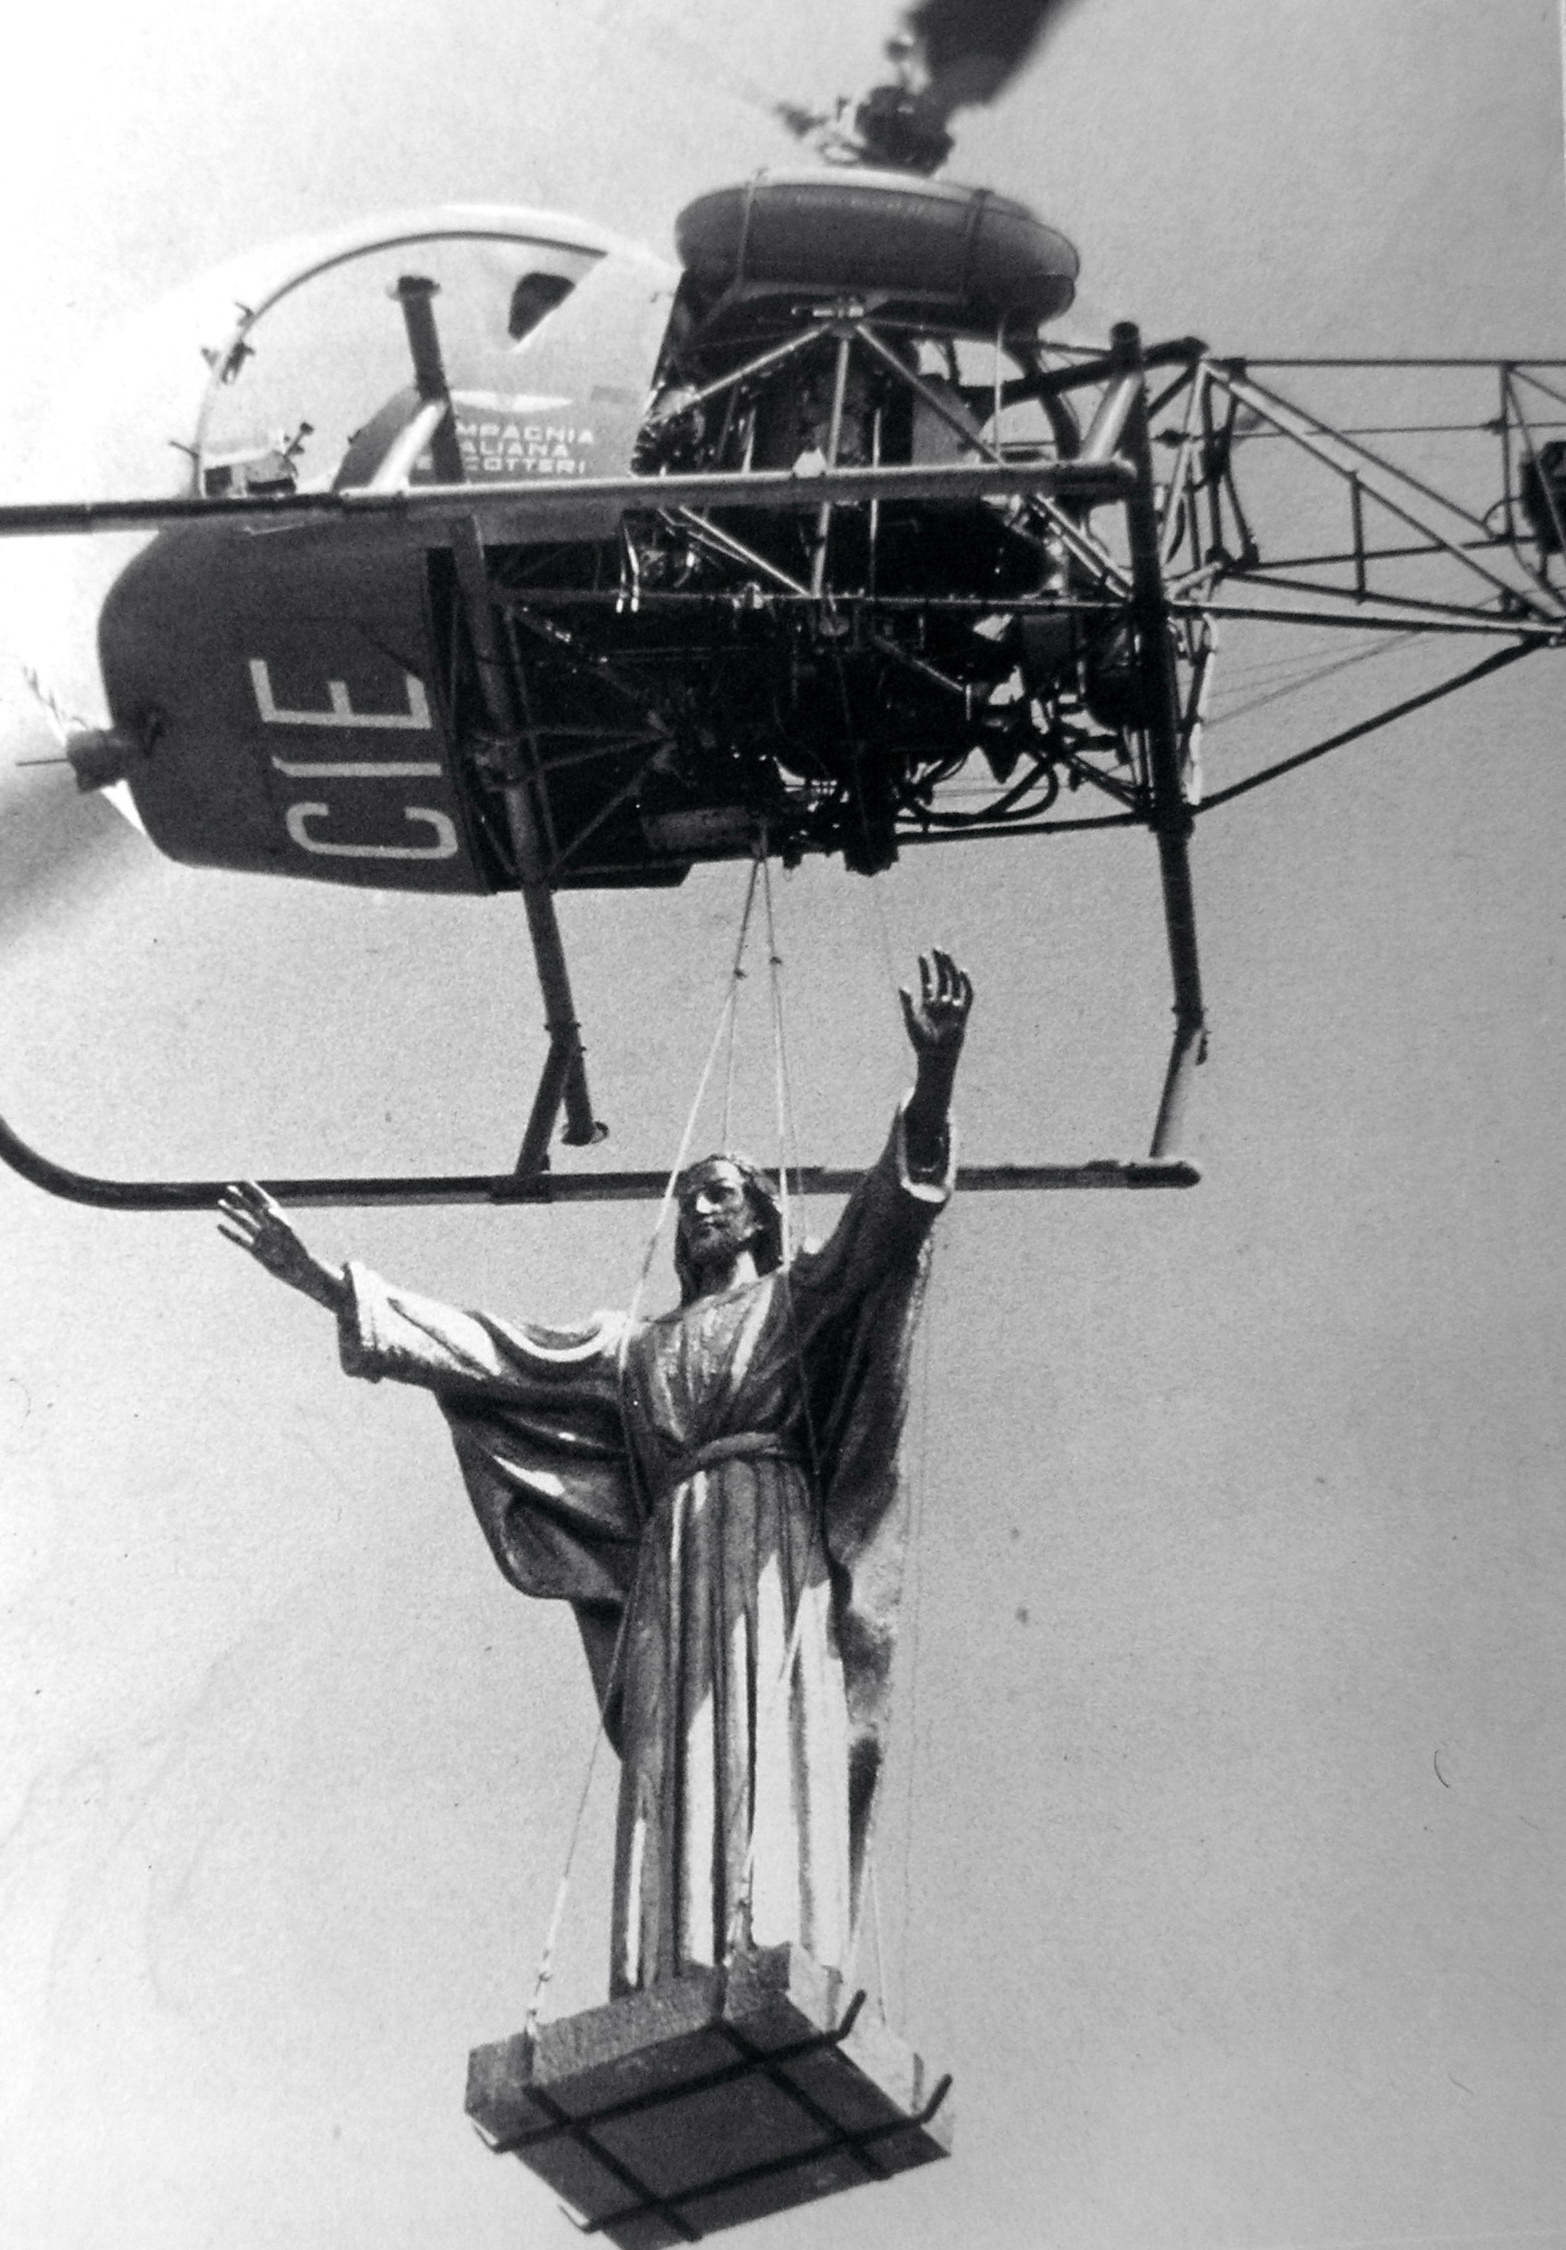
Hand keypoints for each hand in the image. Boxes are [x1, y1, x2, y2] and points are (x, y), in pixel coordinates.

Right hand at [217, 1182, 344, 1308]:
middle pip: (251, 1209)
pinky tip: (219, 1226)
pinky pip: (240, 1240)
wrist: (299, 1271)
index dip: (255, 1191)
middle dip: (240, 1198)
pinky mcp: (256, 1251)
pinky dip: (229, 1233)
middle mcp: (267, 1227)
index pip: (264, 1202)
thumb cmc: (299, 1252)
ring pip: (243, 1222)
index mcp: (277, 1221)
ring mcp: (261, 1239)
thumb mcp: (289, 1235)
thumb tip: (266, 1208)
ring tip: (220, 1203)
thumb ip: (278, 1221)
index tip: (244, 1181)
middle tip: (228, 1188)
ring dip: (231, 1213)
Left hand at [899, 949, 972, 1061]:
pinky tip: (962, 972)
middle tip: (936, 948)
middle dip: (939, 964)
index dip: (925, 968)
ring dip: (950, 969)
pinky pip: (967, 996)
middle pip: (942, 978)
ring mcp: (952, 1007)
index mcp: (928, 1004)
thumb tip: (902, 986)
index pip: (928, 981)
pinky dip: (966, 984)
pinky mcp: (963, 1013)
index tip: (921, 955)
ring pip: (954, 983)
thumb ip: (907, 1004)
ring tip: (946, 955)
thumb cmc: (921, 1042)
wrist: (935, 1057)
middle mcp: (941, 1003)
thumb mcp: (911, 1021)